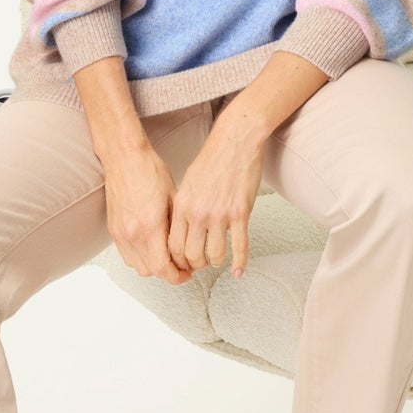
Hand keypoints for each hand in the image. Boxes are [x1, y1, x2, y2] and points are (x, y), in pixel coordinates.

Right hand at [102, 143, 196, 285]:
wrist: (125, 157)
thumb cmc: (150, 171)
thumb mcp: (174, 198)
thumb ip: (178, 227)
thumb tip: (187, 246)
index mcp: (150, 226)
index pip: (163, 268)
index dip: (178, 276)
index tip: (187, 273)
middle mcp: (132, 233)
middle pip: (151, 272)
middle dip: (169, 273)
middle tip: (182, 266)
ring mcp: (120, 233)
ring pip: (138, 267)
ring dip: (153, 267)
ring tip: (167, 257)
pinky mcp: (113, 230)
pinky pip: (127, 256)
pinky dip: (140, 258)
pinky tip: (151, 248)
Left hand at [167, 112, 262, 278]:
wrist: (235, 141)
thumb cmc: (213, 159)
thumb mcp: (188, 183)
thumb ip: (184, 207)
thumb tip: (182, 228)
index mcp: (182, 205)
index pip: (173, 245)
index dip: (177, 259)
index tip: (183, 261)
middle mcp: (198, 212)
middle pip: (191, 255)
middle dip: (195, 265)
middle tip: (200, 264)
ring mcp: (220, 214)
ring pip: (214, 255)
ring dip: (215, 263)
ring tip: (218, 260)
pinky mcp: (240, 213)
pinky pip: (239, 246)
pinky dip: (239, 262)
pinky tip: (238, 270)